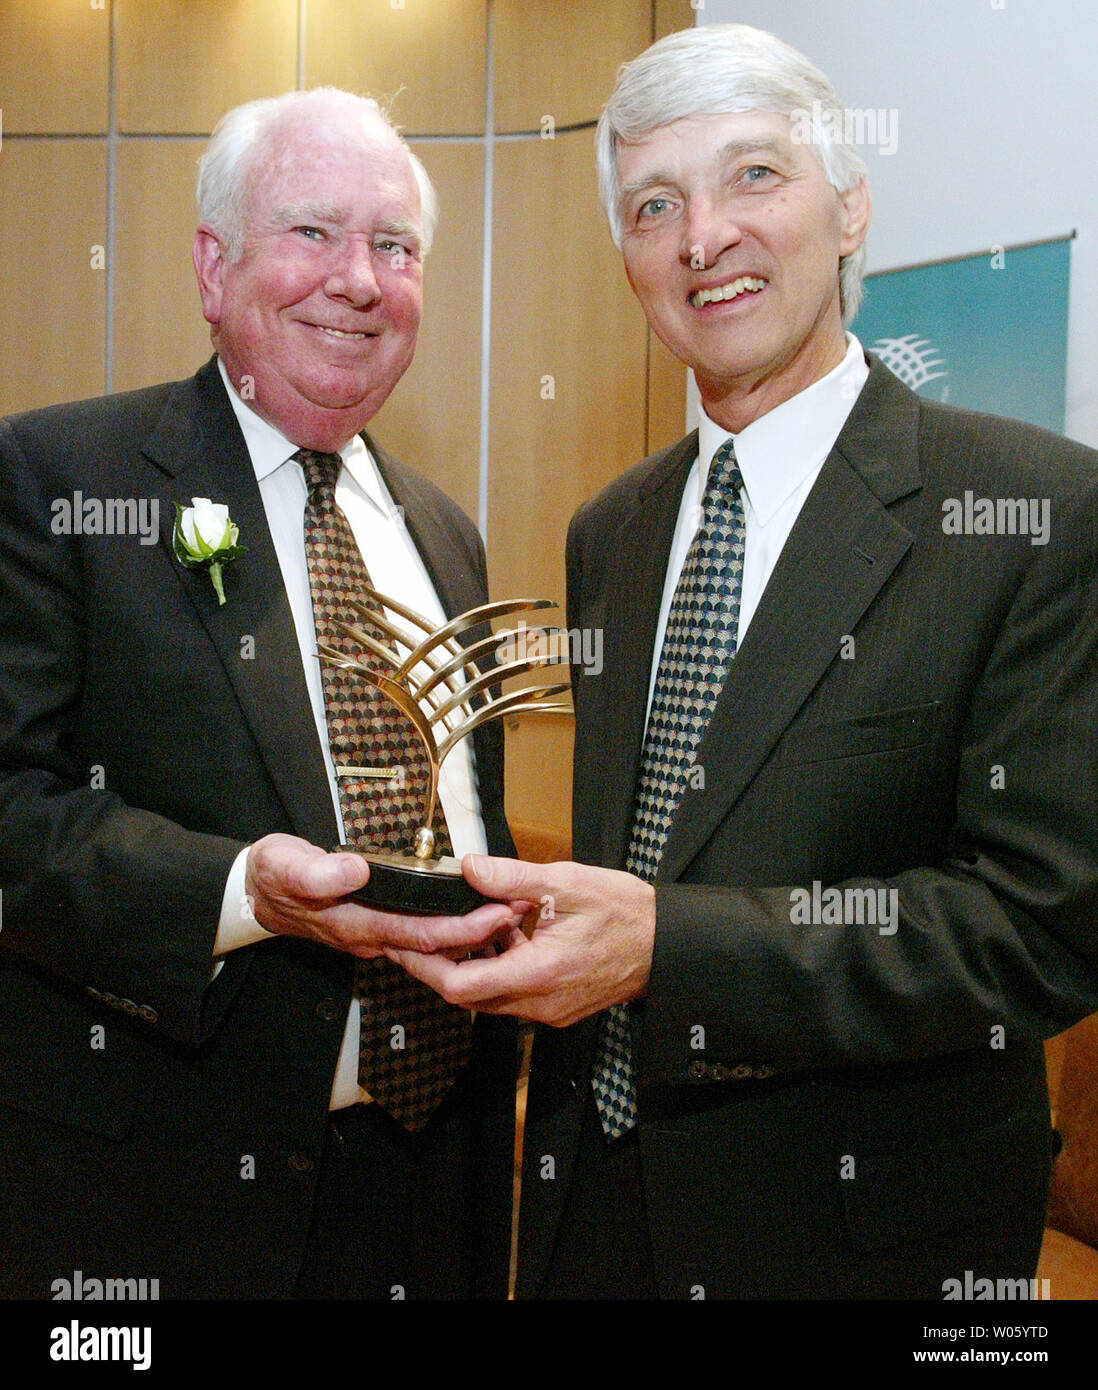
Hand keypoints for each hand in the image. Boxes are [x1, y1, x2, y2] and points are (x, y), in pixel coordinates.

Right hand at [244, 834, 521, 958]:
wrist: (255, 891)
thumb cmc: (272, 877)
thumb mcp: (284, 864)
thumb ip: (317, 871)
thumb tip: (356, 870)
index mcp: (354, 924)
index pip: (419, 934)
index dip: (461, 928)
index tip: (496, 913)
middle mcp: (369, 936)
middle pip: (435, 943)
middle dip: (480, 932)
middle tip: (519, 911)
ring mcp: (373, 934)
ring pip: (430, 941)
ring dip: (470, 932)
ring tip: (509, 911)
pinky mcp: (376, 924)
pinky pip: (420, 932)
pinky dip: (450, 926)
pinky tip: (473, 913)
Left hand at [386, 855, 655, 1025]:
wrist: (665, 944)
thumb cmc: (625, 914)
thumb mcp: (567, 883)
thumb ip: (512, 877)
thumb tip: (469, 868)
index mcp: (540, 973)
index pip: (461, 986)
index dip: (425, 965)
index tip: (405, 943)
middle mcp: (540, 1002)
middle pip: (467, 996)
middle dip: (439, 964)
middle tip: (421, 931)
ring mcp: (548, 1010)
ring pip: (488, 997)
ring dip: (471, 964)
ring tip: (465, 925)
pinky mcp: (556, 1008)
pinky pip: (511, 995)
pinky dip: (497, 968)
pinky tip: (504, 935)